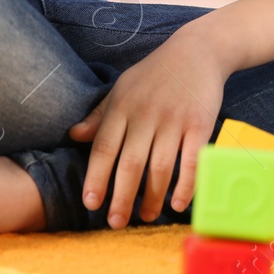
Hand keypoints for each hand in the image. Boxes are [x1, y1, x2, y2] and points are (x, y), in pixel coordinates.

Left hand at [67, 28, 226, 228]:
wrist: (197, 50)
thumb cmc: (155, 74)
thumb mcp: (122, 88)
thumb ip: (99, 115)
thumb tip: (74, 136)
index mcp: (123, 107)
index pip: (104, 147)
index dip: (96, 177)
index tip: (91, 203)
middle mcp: (146, 114)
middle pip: (130, 163)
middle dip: (122, 197)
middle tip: (116, 223)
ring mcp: (174, 119)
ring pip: (160, 166)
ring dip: (153, 197)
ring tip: (146, 217)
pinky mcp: (200, 123)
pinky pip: (191, 159)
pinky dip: (185, 184)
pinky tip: (178, 203)